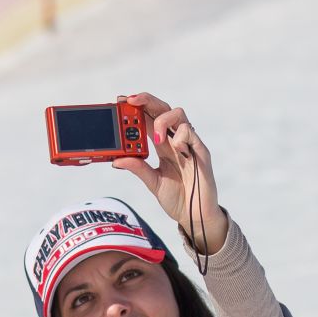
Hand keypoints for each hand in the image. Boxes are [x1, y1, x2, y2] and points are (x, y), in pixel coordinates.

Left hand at [111, 92, 228, 254]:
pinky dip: (179, 137)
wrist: (195, 216)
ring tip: (154, 136)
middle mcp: (175, 140)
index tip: (121, 101)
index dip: (137, 107)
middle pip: (163, 109)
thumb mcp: (153, 182)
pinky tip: (175, 149)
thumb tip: (116, 160)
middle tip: (131, 100)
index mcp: (162, 145)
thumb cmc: (177, 197)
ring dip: (162, 119)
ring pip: (178, 114)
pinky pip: (191, 134)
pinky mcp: (201, 152)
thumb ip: (138, 168)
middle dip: (147, 101)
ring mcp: (189, 144)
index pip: (149, 118)